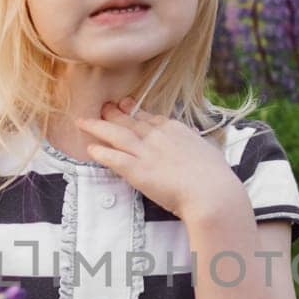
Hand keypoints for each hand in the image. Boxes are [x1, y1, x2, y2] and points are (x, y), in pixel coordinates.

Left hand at [75, 97, 240, 221]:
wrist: (212, 192)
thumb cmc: (216, 176)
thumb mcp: (209, 150)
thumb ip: (198, 145)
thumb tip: (199, 142)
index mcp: (175, 129)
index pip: (149, 117)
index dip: (133, 111)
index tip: (124, 105)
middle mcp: (158, 136)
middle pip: (128, 120)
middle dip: (112, 114)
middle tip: (100, 108)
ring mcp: (146, 152)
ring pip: (115, 134)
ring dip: (97, 127)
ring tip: (82, 122)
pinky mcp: (138, 170)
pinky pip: (113, 158)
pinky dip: (100, 152)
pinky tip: (90, 149)